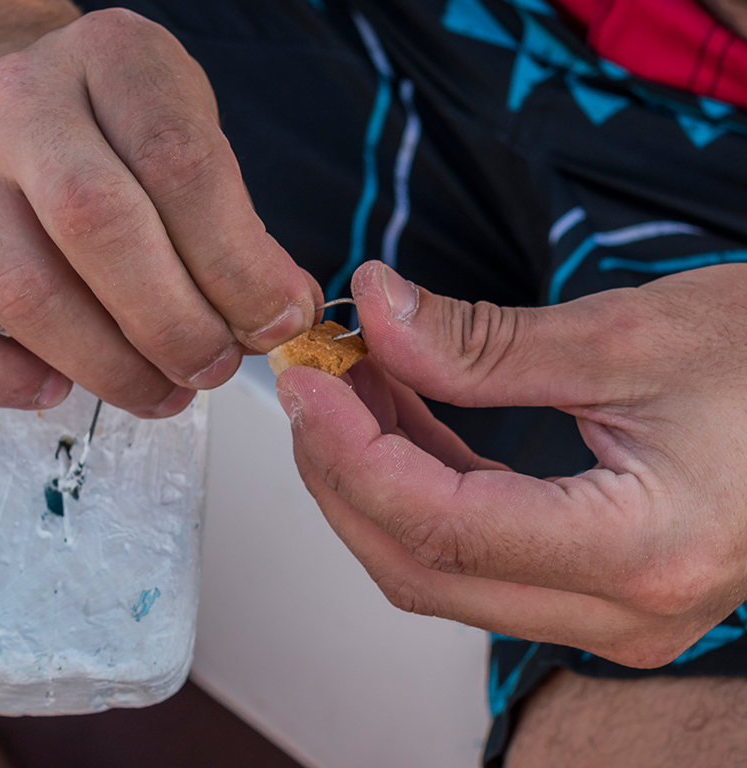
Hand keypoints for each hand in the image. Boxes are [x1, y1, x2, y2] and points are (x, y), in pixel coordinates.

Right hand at [0, 9, 317, 412]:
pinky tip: (53, 390)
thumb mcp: (190, 146)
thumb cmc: (116, 144)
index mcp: (110, 59)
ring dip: (109, 368)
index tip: (274, 322)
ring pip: (24, 292)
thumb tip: (276, 320)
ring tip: (161, 391)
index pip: (180, 161)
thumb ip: (235, 227)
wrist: (8, 117)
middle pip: (98, 224)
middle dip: (175, 324)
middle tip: (214, 368)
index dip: (239, 264)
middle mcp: (13, 103)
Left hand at [277, 260, 746, 667]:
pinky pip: (477, 555)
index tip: (306, 380)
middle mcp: (623, 611)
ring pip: (440, 570)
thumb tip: (374, 310)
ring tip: (352, 386)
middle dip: (345, 474)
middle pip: (423, 568)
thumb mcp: (627, 334)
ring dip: (376, 480)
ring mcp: (610, 613)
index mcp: (641, 551)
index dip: (351, 452)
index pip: (443, 526)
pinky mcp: (598, 590)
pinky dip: (423, 488)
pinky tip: (401, 416)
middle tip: (315, 383)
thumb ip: (483, 340)